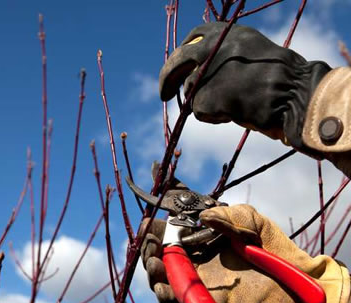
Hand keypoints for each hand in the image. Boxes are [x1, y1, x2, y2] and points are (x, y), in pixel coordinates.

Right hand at [140, 205, 348, 302]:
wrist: (293, 286)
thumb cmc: (273, 249)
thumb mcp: (252, 221)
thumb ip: (227, 215)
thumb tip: (202, 216)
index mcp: (203, 236)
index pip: (174, 223)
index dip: (161, 214)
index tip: (151, 204)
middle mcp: (196, 257)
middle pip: (162, 250)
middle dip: (149, 242)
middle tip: (149, 238)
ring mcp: (198, 280)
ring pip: (163, 275)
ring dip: (152, 267)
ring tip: (154, 260)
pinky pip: (177, 302)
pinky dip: (165, 295)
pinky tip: (163, 286)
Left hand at [159, 22, 330, 150]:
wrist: (294, 93)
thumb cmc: (279, 78)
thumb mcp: (248, 53)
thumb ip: (223, 56)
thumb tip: (197, 73)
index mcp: (225, 32)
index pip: (191, 39)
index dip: (179, 58)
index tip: (176, 68)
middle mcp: (212, 46)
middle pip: (176, 63)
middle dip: (166, 79)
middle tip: (163, 95)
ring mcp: (208, 71)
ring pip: (189, 92)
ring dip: (203, 102)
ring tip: (232, 105)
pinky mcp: (207, 95)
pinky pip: (198, 111)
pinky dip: (212, 116)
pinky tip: (233, 114)